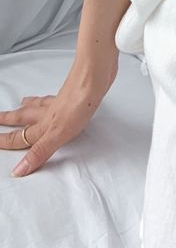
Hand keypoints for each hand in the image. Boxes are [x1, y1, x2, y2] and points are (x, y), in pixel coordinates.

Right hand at [1, 52, 117, 177]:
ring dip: (28, 105)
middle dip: (9, 119)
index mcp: (44, 125)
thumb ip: (40, 152)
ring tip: (22, 102)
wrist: (94, 78)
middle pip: (24, 117)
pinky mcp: (74, 93)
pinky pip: (56, 96)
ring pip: (38, 104)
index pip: (20, 137)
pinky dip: (50, 96)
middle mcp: (49, 113)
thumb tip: (19, 170)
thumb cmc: (80, 103)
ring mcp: (61, 102)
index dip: (6, 141)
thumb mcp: (58, 134)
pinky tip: (56, 95)